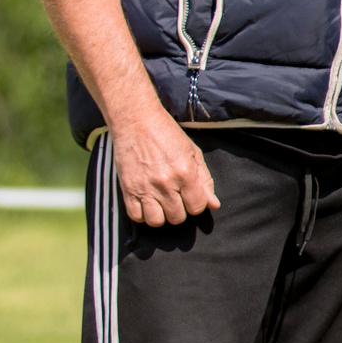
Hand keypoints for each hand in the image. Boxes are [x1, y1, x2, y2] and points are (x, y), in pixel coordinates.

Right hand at [112, 107, 220, 227]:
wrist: (136, 121)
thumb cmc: (167, 134)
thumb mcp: (193, 153)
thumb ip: (205, 180)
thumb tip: (214, 205)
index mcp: (185, 173)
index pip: (197, 207)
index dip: (196, 204)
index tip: (190, 197)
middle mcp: (166, 183)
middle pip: (177, 217)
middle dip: (179, 210)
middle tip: (175, 198)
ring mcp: (145, 187)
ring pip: (157, 221)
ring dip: (161, 215)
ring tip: (161, 203)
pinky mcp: (127, 189)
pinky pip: (136, 216)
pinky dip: (142, 214)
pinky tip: (146, 203)